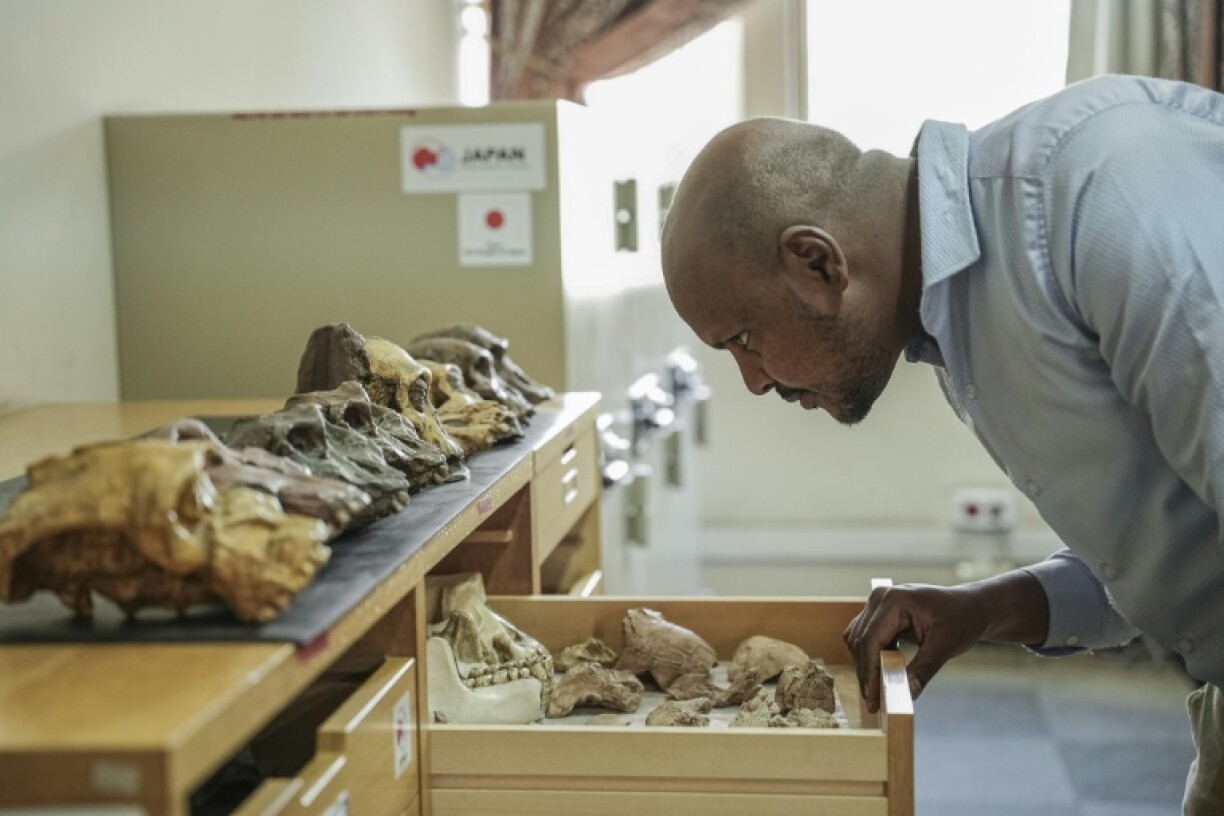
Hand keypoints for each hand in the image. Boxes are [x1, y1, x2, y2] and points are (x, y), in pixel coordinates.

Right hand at [842, 583, 988, 712]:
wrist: (970, 606)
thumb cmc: (962, 619)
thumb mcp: (946, 645)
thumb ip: (924, 669)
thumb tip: (907, 694)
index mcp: (895, 600)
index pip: (871, 639)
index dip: (869, 671)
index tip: (873, 698)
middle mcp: (880, 597)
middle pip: (860, 640)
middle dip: (866, 673)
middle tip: (874, 703)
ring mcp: (877, 603)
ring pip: (857, 639)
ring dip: (865, 666)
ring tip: (877, 693)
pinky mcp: (879, 612)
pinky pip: (865, 636)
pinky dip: (870, 657)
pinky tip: (881, 675)